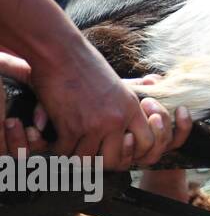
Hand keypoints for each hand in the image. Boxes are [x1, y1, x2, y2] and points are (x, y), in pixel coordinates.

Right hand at [0, 55, 191, 169]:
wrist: (61, 53)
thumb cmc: (86, 66)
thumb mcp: (117, 86)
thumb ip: (126, 107)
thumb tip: (130, 125)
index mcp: (132, 108)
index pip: (147, 144)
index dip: (133, 153)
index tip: (118, 149)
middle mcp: (117, 119)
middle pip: (116, 161)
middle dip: (102, 162)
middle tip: (91, 156)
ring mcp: (95, 125)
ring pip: (89, 160)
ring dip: (78, 156)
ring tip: (72, 149)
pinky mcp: (71, 126)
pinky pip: (66, 152)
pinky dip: (59, 149)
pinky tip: (55, 140)